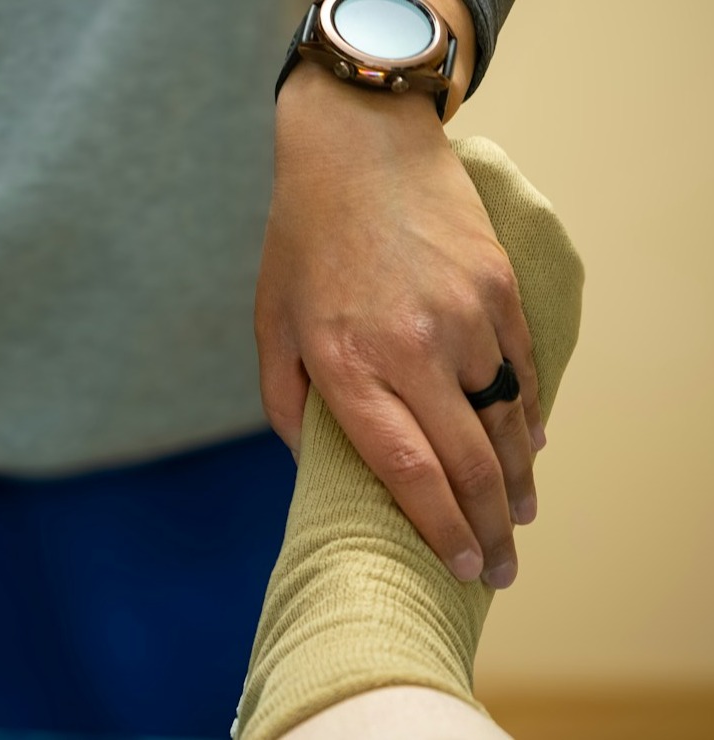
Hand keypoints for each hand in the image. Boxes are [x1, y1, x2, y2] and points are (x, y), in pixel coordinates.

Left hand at [255, 65, 543, 588]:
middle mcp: (412, 346)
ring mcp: (464, 315)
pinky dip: (528, 416)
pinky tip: (527, 448)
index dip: (437, 527)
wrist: (357, 147)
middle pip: (467, 461)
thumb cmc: (302, 241)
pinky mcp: (498, 288)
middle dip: (487, 528)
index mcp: (346, 362)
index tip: (456, 566)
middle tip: (498, 568)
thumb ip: (285, 403)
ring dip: (514, 482)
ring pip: (505, 422)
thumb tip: (315, 466)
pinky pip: (523, 371)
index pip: (406, 469)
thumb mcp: (271, 324)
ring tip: (516, 520)